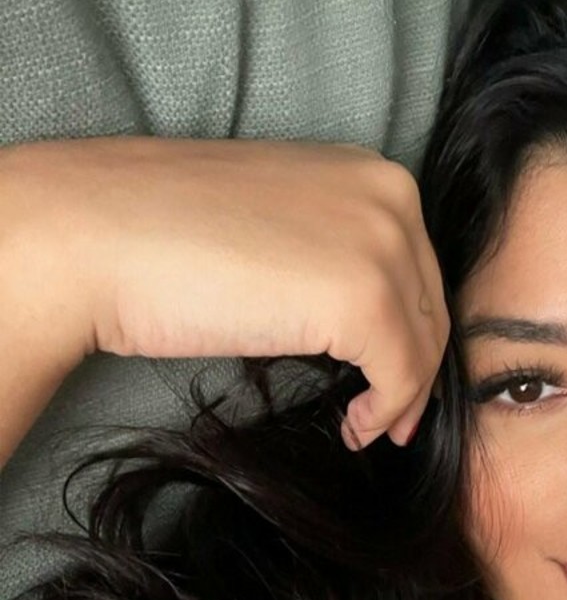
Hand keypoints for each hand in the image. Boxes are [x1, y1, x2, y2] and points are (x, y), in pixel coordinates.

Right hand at [9, 136, 449, 447]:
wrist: (101, 236)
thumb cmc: (169, 233)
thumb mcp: (280, 224)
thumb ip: (333, 251)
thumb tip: (365, 316)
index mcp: (371, 172)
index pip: (421, 267)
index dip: (413, 330)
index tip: (394, 375)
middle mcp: (391, 198)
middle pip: (431, 307)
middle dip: (416, 369)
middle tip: (390, 418)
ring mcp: (383, 246)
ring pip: (424, 346)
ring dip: (400, 398)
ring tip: (367, 427)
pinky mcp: (364, 300)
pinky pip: (401, 376)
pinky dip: (384, 413)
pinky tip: (352, 427)